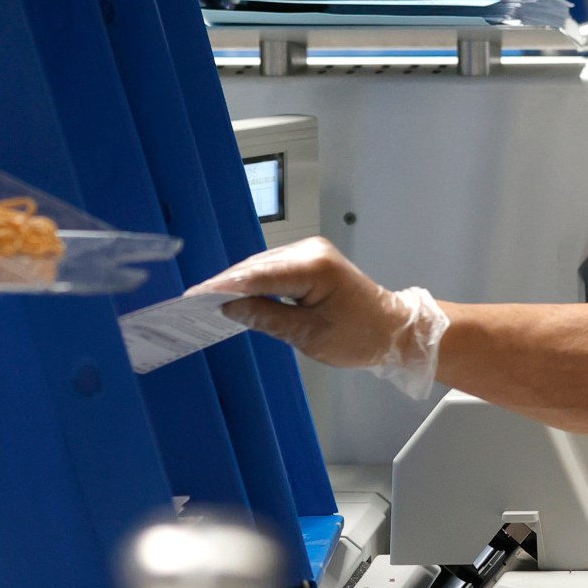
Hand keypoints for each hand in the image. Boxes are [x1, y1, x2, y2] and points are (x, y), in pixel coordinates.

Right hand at [195, 238, 448, 395]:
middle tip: (193, 302)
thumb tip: (230, 307)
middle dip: (226, 284)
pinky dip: (255, 283)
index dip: (224, 285)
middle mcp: (310, 251)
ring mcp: (311, 252)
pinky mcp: (311, 260)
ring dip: (238, 283)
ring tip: (207, 301)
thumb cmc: (360, 337)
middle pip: (256, 267)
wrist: (395, 329)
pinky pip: (274, 269)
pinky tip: (236, 296)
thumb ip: (266, 318)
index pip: (258, 275)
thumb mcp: (308, 336)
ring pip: (262, 267)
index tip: (195, 296)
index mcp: (314, 267)